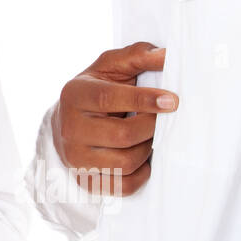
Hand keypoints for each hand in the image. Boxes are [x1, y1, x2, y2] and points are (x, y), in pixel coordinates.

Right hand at [52, 41, 177, 196]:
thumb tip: (167, 55)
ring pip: (125, 163)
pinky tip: (141, 157)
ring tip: (147, 137)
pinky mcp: (85, 180)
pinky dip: (141, 173)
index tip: (172, 100)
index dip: (143, 100)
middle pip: (122, 135)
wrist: (67, 122)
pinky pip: (124, 186)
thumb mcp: (111, 67)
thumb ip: (138, 55)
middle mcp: (69, 128)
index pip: (109, 99)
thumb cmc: (97, 91)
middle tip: (160, 121)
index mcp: (74, 94)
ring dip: (146, 150)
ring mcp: (74, 158)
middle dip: (150, 128)